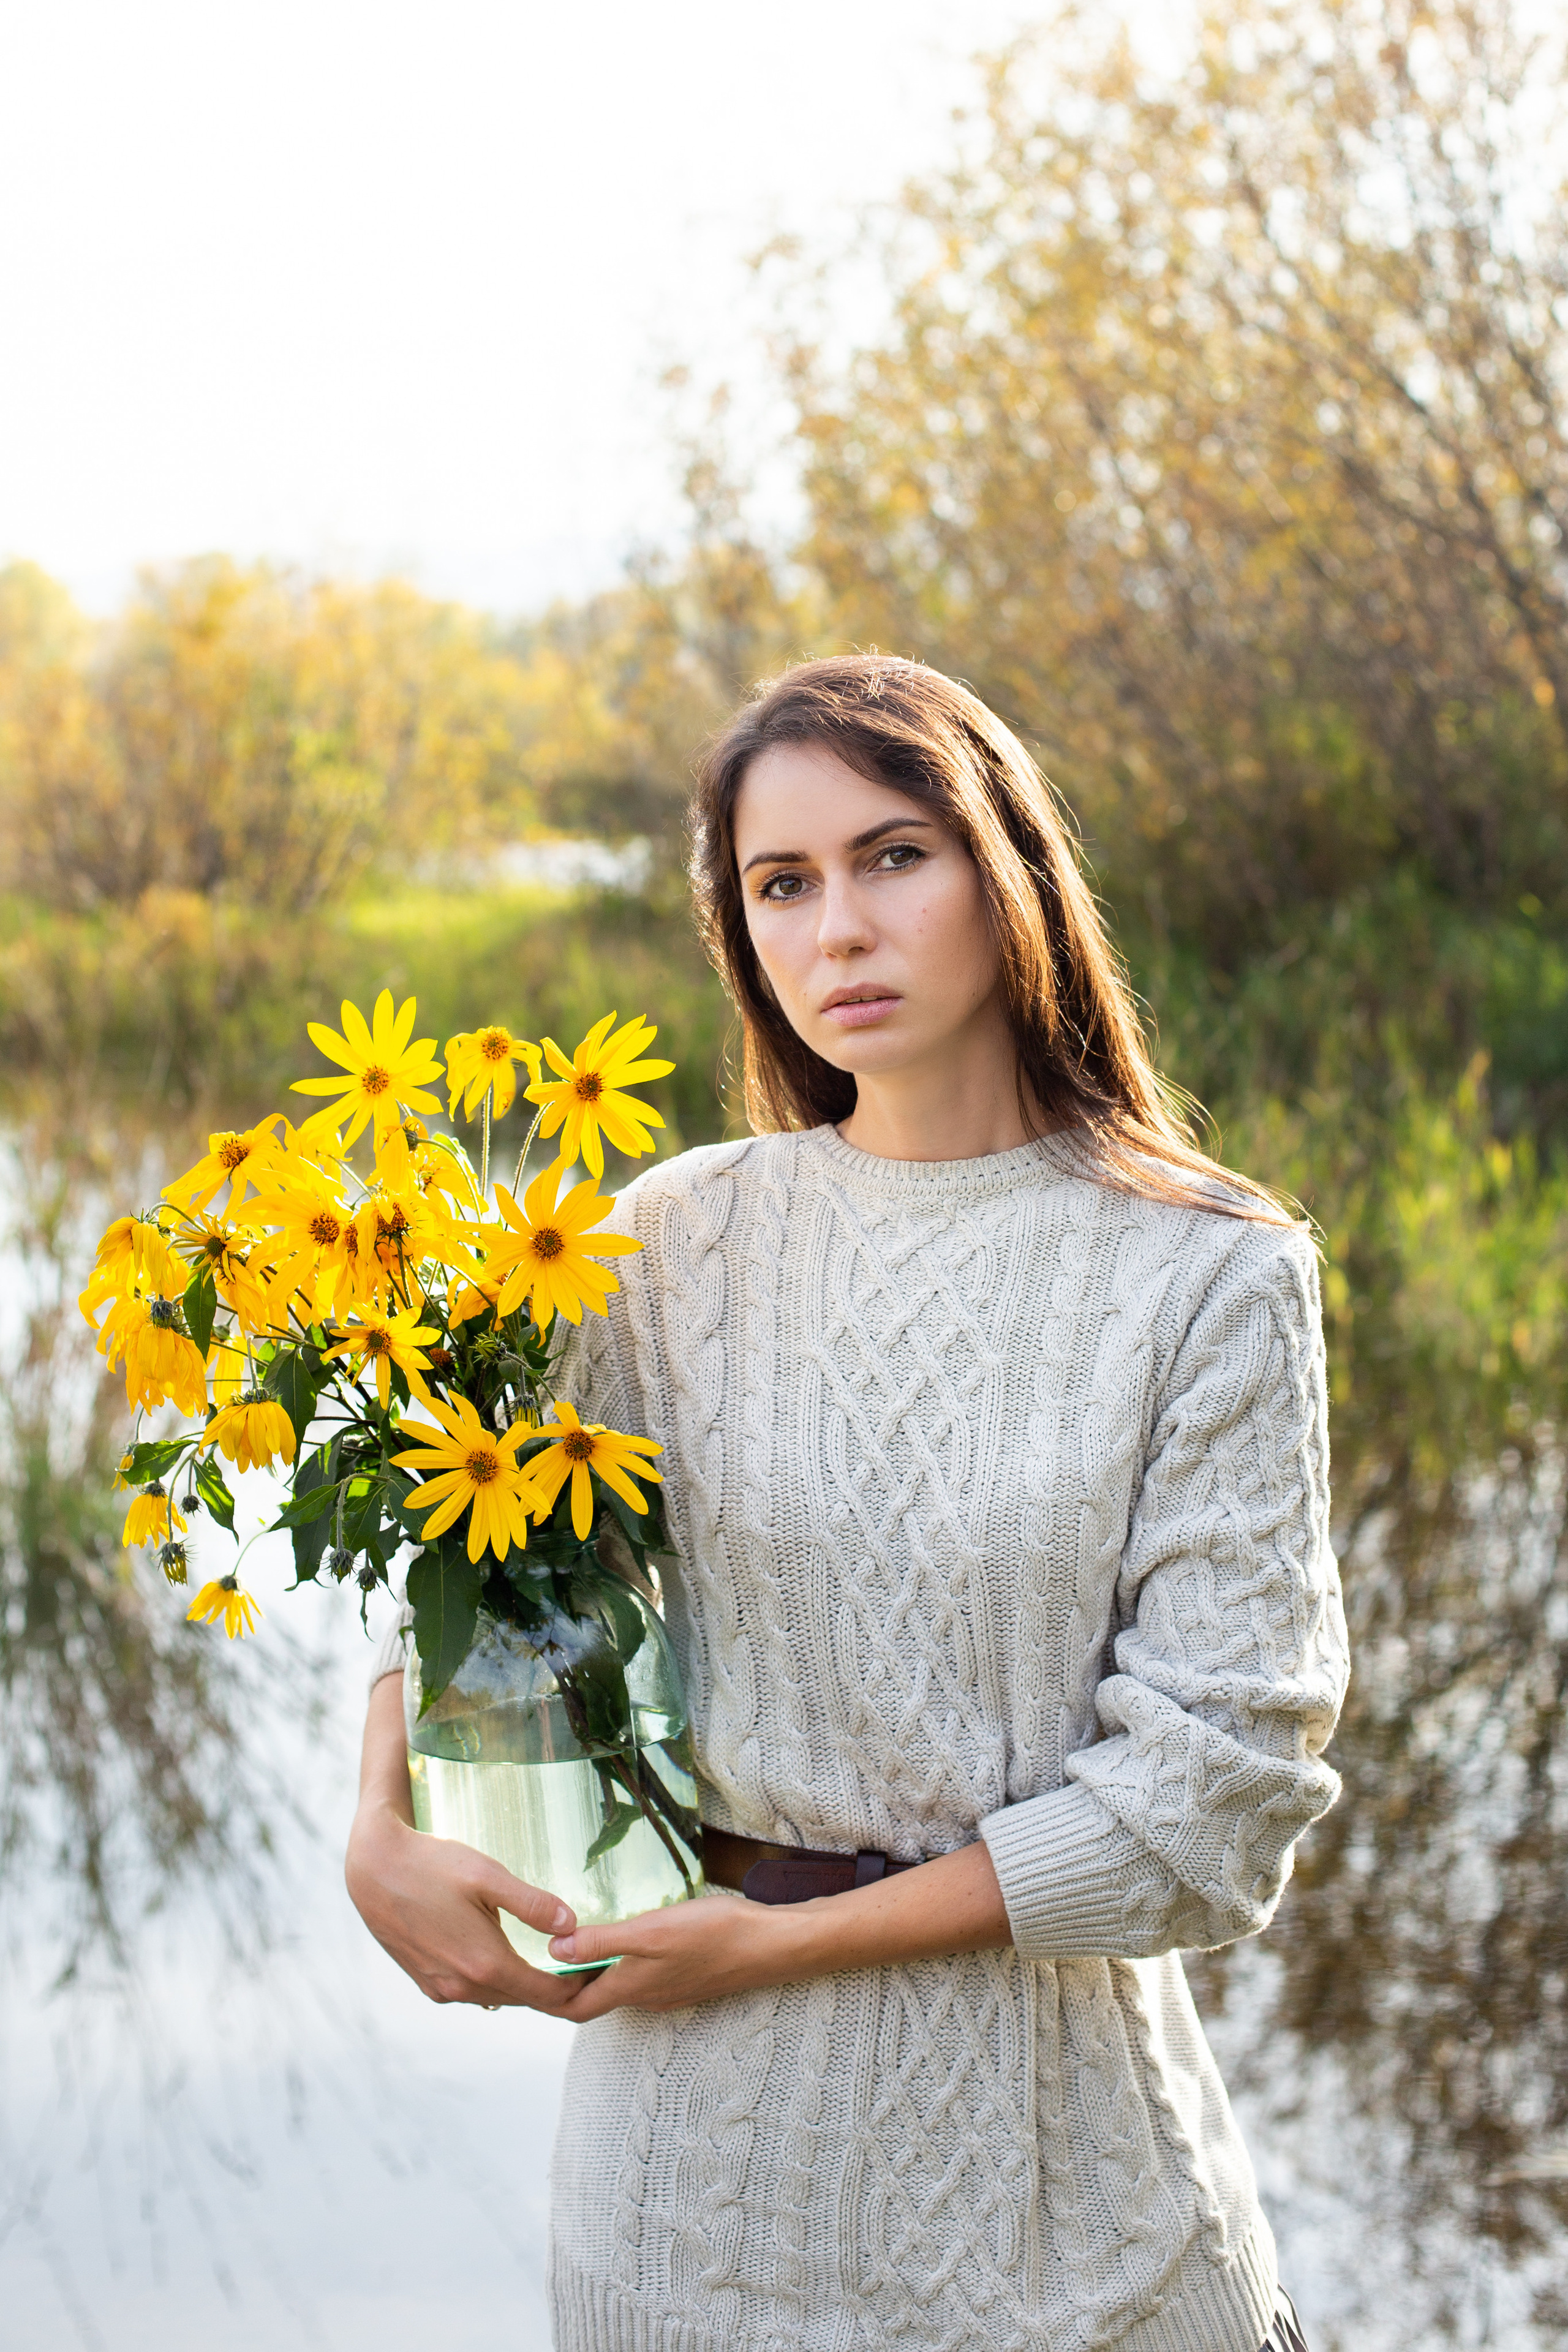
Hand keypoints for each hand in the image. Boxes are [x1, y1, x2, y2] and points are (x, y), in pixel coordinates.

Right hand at [345, 1796, 585, 2013]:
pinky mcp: (427, 1984)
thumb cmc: (432, 1865)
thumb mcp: (487, 1875)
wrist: (373, 1870)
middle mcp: (463, 1987)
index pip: (547, 1996)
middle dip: (556, 1988)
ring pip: (498, 1997)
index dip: (578, 1988)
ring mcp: (442, 1989)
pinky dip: (494, 1981)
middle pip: (525, 2000)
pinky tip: (503, 1957)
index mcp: (485, 1964)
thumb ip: (532, 1903)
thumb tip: (572, 1927)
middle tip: (584, 1968)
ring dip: (524, 1985)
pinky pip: (472, 1991)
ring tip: (551, 1963)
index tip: (600, 1974)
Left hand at [546, 1892, 808, 2018]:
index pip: (574, 2007)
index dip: (544, 1997)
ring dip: (590, 1974)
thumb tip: (554, 1951)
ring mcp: (667, 1989)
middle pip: (592, 2000)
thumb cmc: (715, 1934)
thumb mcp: (651, 1930)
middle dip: (562, 1985)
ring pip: (616, 1988)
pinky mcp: (684, 1976)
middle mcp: (645, 1996)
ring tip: (570, 1944)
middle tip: (536, 1957)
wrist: (771, 1944)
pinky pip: (639, 1978)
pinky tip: (622, 1939)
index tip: (520, 1977)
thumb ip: (602, 1941)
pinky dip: (618, 1965)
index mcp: (631, 1987)